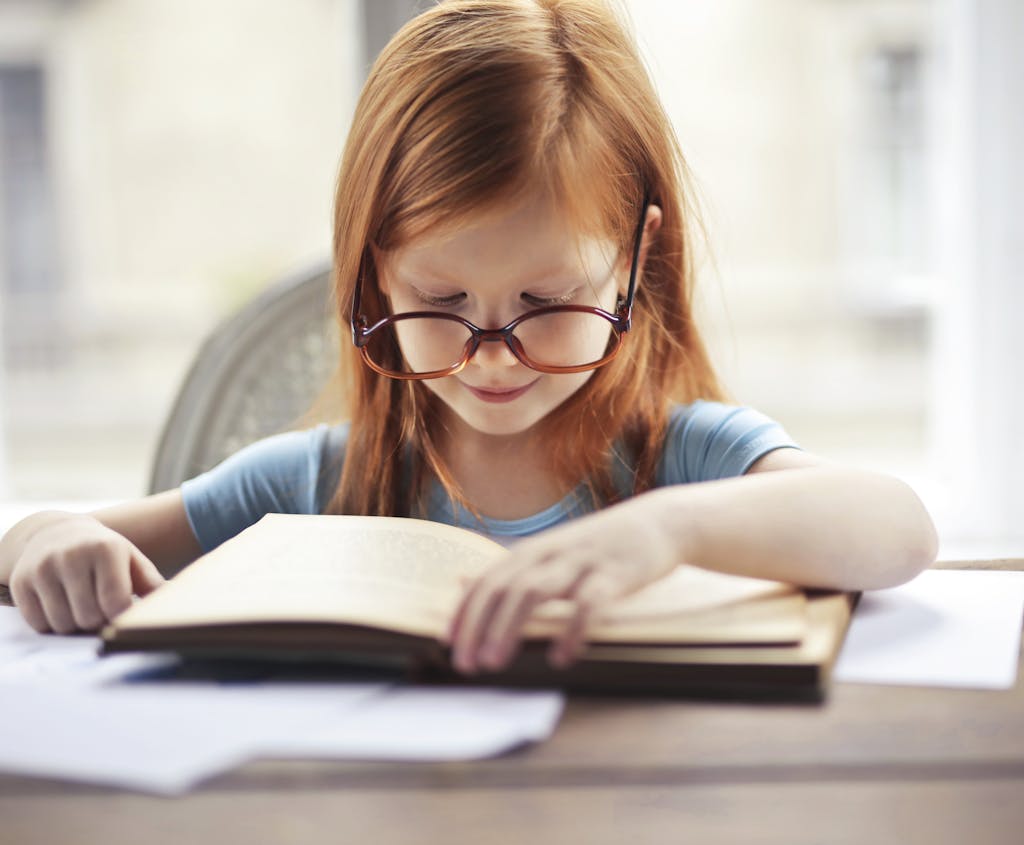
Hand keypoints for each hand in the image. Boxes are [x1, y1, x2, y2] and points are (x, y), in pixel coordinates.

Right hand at [9, 514, 164, 633]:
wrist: (55, 532)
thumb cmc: (102, 551)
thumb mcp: (130, 558)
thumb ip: (150, 582)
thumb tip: (173, 601)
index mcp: (105, 550)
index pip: (115, 603)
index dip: (122, 617)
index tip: (123, 614)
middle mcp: (71, 556)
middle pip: (89, 618)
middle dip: (98, 622)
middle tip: (101, 609)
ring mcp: (42, 568)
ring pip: (63, 624)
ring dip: (75, 625)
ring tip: (81, 606)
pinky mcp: (20, 582)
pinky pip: (39, 624)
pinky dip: (52, 624)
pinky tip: (60, 605)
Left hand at [444, 497, 680, 673]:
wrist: (659, 523)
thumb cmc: (601, 546)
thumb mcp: (553, 552)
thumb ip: (514, 570)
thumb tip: (464, 583)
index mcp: (533, 551)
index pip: (487, 580)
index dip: (465, 611)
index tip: (449, 645)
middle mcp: (550, 553)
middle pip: (502, 587)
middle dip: (478, 626)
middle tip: (466, 664)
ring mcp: (581, 561)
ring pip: (533, 591)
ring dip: (509, 627)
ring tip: (495, 662)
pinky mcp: (614, 574)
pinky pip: (588, 604)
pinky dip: (571, 630)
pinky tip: (562, 657)